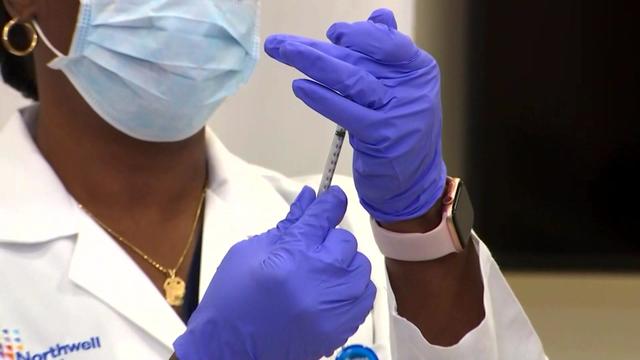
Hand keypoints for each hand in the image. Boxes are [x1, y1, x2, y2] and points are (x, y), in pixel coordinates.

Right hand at [173, 186, 375, 359]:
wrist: (230, 349)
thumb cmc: (233, 300)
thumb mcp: (250, 252)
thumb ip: (286, 225)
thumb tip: (308, 200)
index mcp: (293, 253)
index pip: (324, 214)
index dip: (330, 202)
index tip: (333, 198)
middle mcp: (320, 276)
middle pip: (345, 240)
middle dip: (329, 239)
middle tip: (311, 249)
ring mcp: (334, 304)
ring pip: (360, 266)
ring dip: (343, 264)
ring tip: (321, 273)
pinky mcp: (341, 326)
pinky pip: (365, 295)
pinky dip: (352, 289)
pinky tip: (331, 291)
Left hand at [265, 8, 445, 222]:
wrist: (412, 178)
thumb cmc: (401, 127)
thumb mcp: (402, 87)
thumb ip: (389, 52)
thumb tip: (378, 16)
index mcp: (418, 69)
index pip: (389, 42)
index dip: (359, 35)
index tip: (332, 34)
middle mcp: (412, 89)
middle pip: (359, 61)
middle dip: (316, 48)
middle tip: (281, 43)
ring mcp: (398, 114)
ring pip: (351, 80)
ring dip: (313, 64)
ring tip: (284, 53)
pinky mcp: (382, 137)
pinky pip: (345, 112)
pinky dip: (321, 98)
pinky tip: (300, 87)